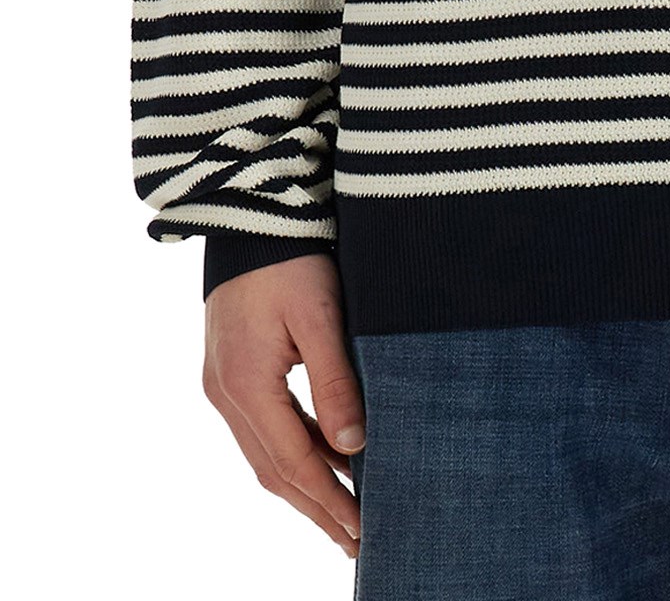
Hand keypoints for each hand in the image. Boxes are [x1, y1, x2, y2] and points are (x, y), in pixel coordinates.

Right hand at [202, 252, 365, 559]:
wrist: (249, 213)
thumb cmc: (291, 256)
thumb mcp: (320, 315)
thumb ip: (335, 380)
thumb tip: (354, 444)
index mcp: (245, 385)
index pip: (292, 463)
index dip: (328, 501)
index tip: (361, 531)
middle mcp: (225, 394)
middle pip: (274, 470)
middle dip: (317, 509)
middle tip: (357, 542)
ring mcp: (222, 384)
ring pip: (265, 454)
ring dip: (305, 486)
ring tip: (344, 516)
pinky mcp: (230, 371)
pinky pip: (262, 430)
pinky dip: (293, 454)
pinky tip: (322, 463)